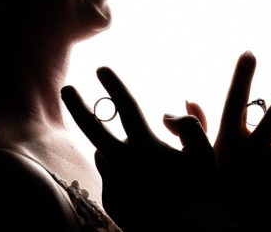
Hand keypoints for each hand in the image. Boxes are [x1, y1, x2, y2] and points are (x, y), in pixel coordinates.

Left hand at [62, 67, 220, 231]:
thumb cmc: (200, 191)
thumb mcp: (204, 150)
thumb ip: (188, 122)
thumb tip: (164, 115)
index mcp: (145, 145)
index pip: (125, 105)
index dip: (113, 84)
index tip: (101, 69)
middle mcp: (123, 162)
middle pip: (92, 126)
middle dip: (77, 105)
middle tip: (66, 89)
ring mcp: (114, 183)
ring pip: (104, 155)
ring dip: (112, 148)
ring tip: (133, 155)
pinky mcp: (111, 202)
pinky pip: (110, 179)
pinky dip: (120, 173)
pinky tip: (139, 182)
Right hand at [210, 52, 270, 230]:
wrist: (224, 230)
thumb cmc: (210, 191)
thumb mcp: (198, 160)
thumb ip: (196, 129)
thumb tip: (188, 99)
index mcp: (226, 140)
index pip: (234, 100)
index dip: (241, 76)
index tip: (250, 52)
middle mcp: (249, 150)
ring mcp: (270, 168)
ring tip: (266, 166)